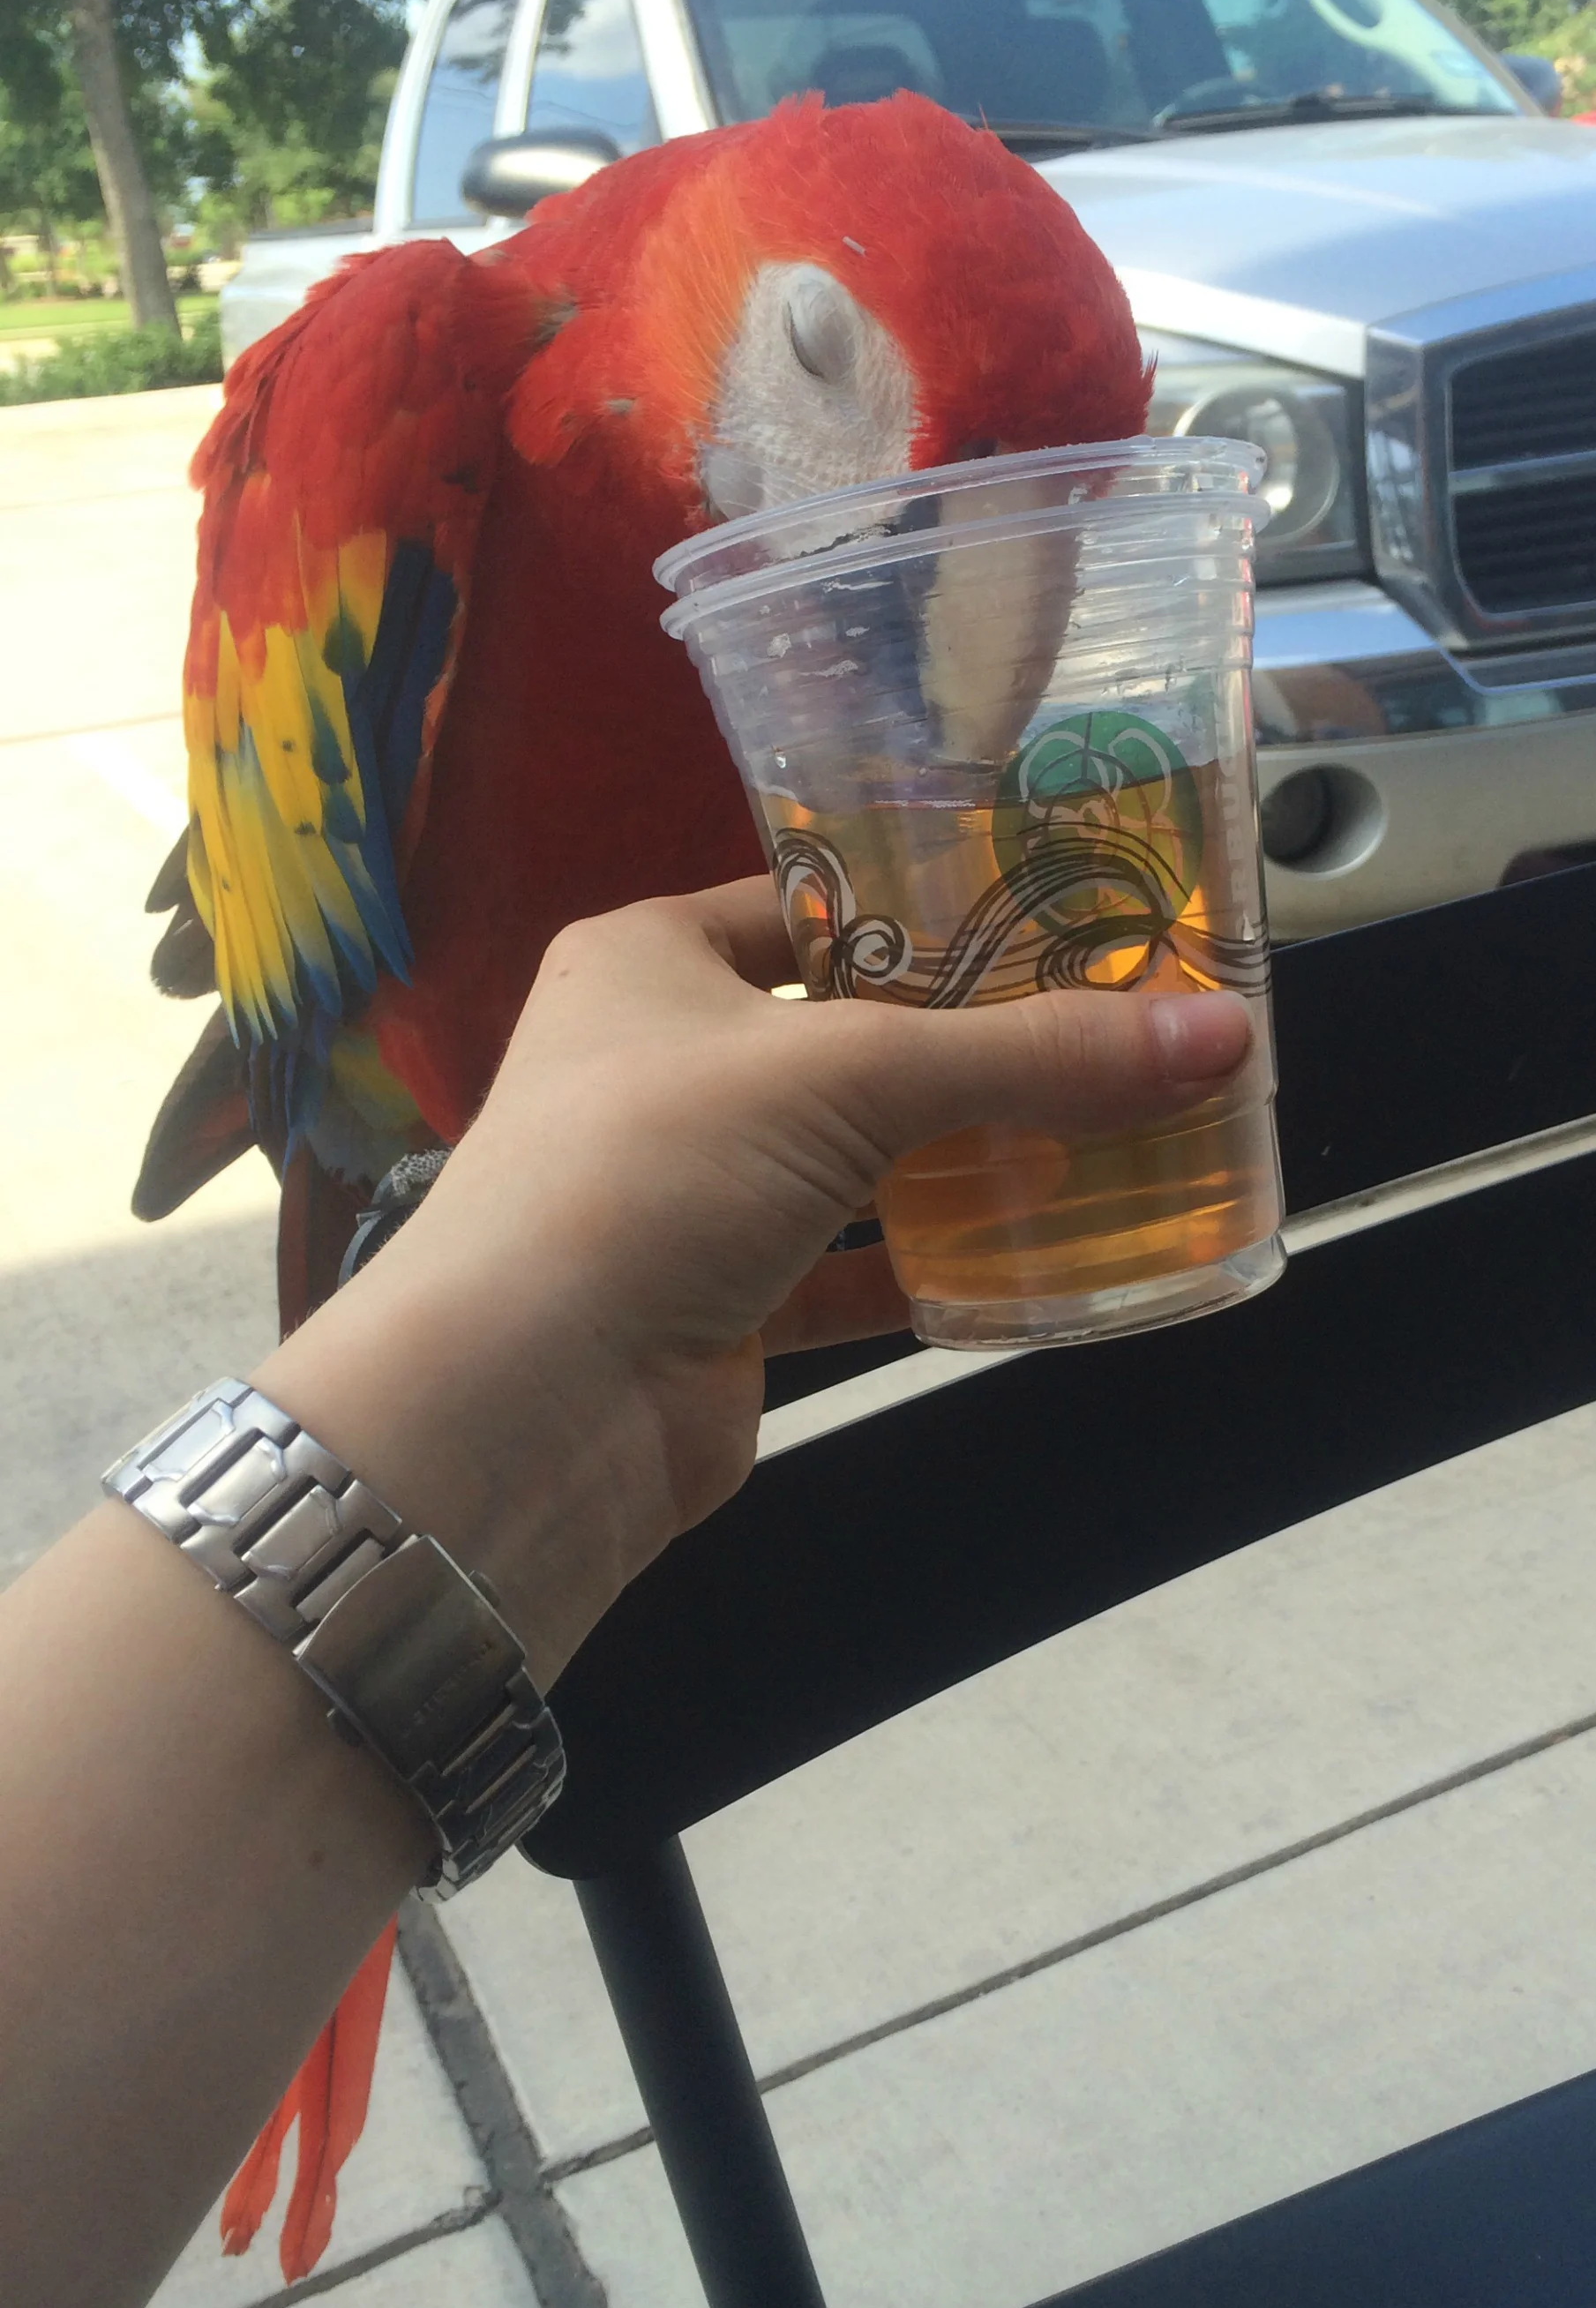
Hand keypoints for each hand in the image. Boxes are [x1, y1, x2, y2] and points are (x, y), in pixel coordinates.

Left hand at [256, 876, 1250, 1684]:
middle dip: (972, 1044)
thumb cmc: (657, 1169)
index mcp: (650, 958)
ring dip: (965, 1162)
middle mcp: (660, 1062)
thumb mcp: (851, 1076)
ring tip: (1110, 1138)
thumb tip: (1226, 1033)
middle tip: (1118, 1030)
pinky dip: (933, 1270)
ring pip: (854, 1161)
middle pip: (848, 1036)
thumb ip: (1033, 1055)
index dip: (930, 907)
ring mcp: (687, 1192)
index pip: (812, 904)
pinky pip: (849, 1272)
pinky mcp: (720, 1306)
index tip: (1061, 915)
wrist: (531, 1403)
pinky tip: (1039, 1264)